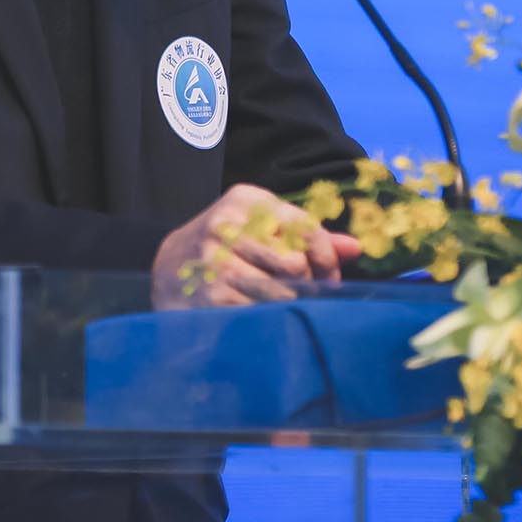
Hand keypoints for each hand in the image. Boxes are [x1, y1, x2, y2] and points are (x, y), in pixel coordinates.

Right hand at [151, 182, 363, 309]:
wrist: (166, 269)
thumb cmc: (226, 246)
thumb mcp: (260, 226)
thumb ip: (305, 235)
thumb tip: (356, 248)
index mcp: (246, 200)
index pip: (305, 227)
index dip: (327, 257)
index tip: (330, 277)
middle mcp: (228, 226)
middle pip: (296, 264)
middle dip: (311, 285)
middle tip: (311, 298)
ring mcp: (216, 262)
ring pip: (281, 292)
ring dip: (293, 305)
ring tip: (290, 309)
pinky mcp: (210, 295)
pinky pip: (260, 313)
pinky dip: (272, 320)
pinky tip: (268, 320)